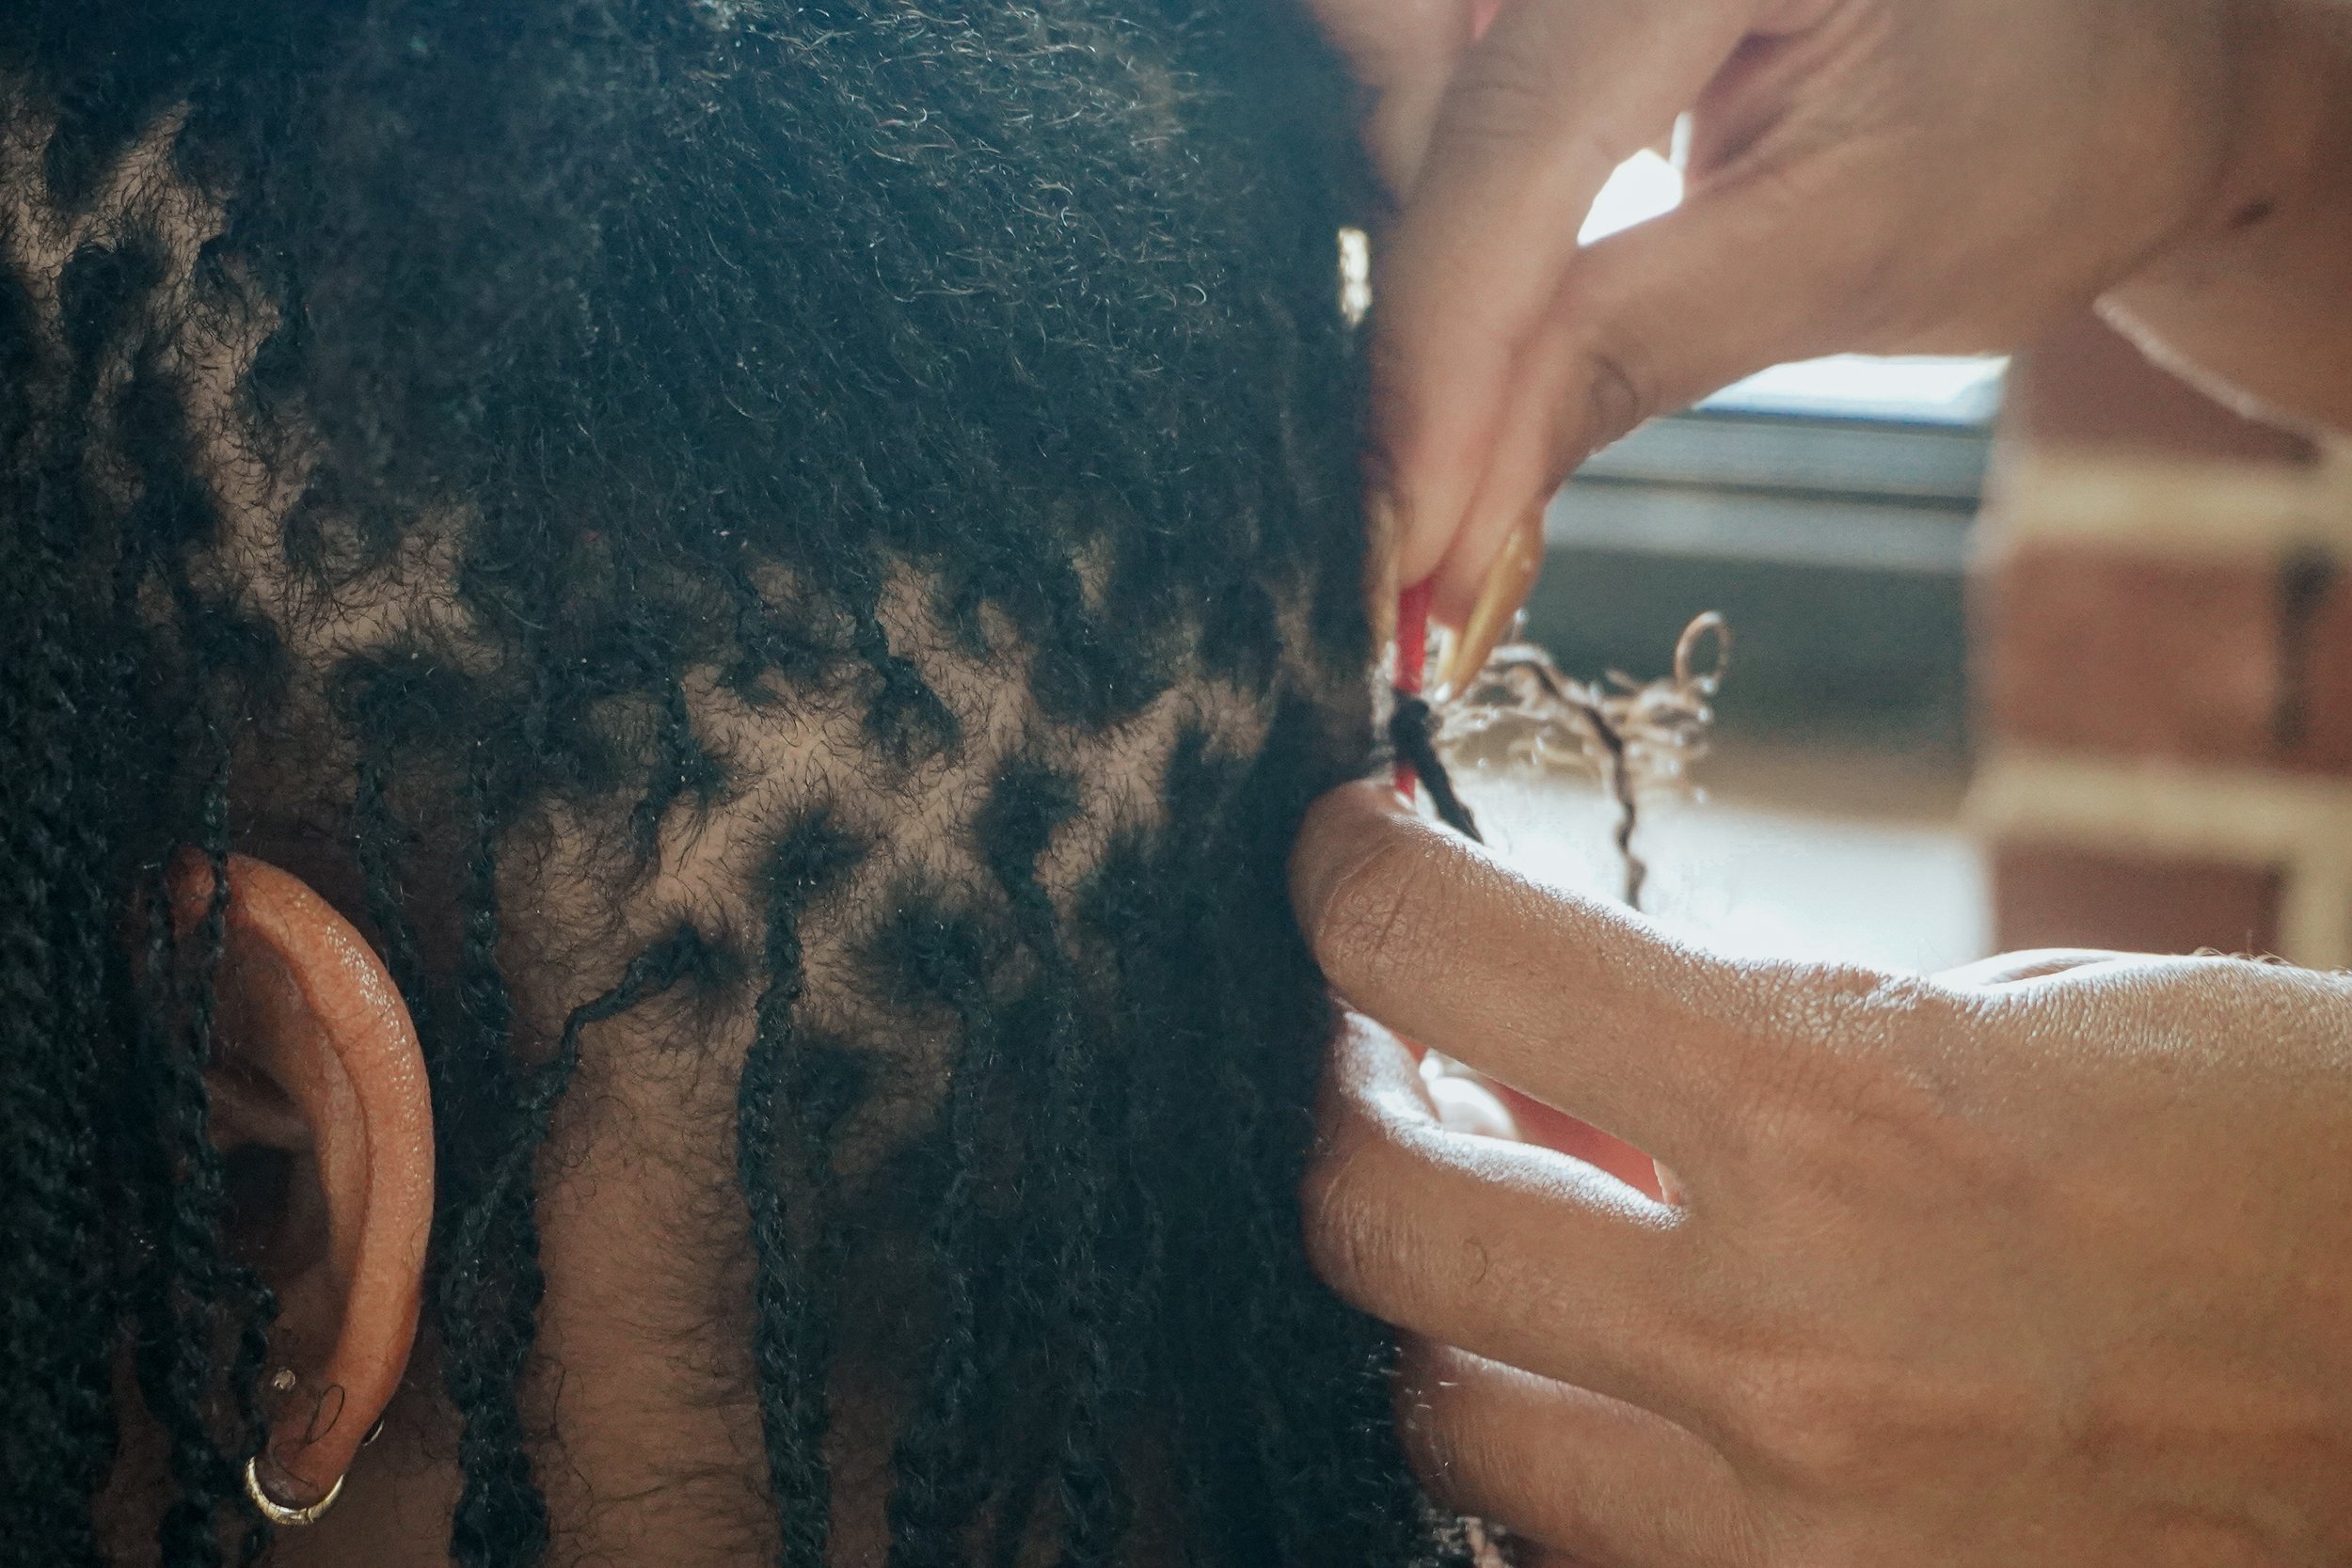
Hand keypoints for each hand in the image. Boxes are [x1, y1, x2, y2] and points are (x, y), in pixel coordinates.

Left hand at [1291, 778, 2351, 1564]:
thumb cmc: (2286, 1157)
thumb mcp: (2014, 1016)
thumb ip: (1757, 1033)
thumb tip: (1556, 1049)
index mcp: (1829, 1105)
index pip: (1441, 953)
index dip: (1349, 877)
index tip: (1347, 858)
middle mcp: (1778, 1336)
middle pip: (1376, 1215)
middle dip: (1349, 1110)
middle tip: (1385, 1061)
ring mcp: (1794, 1535)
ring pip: (1445, 1423)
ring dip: (1448, 1313)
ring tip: (1512, 1244)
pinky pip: (1575, 1563)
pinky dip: (1563, 1467)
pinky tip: (1625, 1395)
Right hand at [1306, 0, 2351, 638]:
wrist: (2111, 63)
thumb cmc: (2042, 135)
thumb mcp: (1845, 257)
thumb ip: (1622, 357)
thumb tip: (1443, 523)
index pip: (1512, 133)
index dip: (1438, 350)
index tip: (1406, 534)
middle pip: (1398, 48)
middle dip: (1405, 261)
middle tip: (1438, 463)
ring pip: (1385, 51)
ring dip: (1405, 224)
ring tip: (1480, 377)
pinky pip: (1425, 56)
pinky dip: (1433, 191)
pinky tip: (1488, 290)